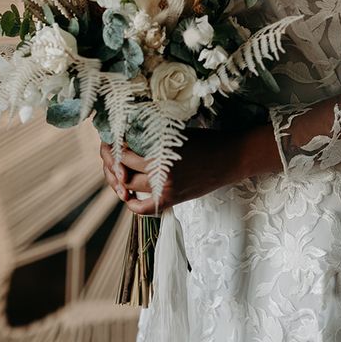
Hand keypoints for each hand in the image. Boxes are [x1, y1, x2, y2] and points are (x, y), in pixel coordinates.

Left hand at [100, 124, 282, 214]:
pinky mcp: (172, 200)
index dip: (114, 145)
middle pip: (122, 171)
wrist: (231, 159)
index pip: (123, 152)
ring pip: (129, 187)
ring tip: (118, 169)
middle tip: (109, 153)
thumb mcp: (176, 133)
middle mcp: (160, 172)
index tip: (111, 139)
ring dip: (120, 179)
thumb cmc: (206, 140)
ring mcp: (165, 189)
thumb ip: (153, 137)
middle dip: (112, 162)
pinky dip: (132, 202)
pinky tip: (128, 193)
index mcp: (160, 151)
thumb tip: (128, 134)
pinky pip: (142, 207)